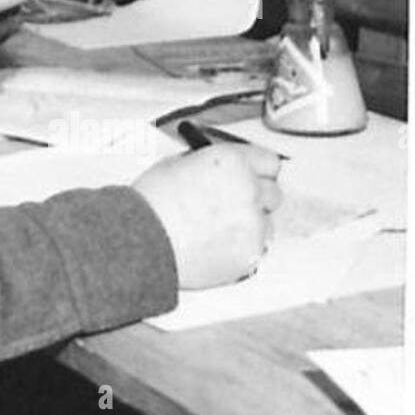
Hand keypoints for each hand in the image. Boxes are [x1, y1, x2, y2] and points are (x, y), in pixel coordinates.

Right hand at [132, 143, 282, 289]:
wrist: (142, 240)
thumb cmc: (152, 203)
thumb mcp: (177, 164)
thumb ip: (210, 164)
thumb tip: (221, 168)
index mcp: (231, 162)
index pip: (269, 161)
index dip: (258, 170)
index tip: (254, 177)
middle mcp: (249, 189)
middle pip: (273, 193)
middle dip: (256, 198)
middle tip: (233, 205)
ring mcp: (253, 223)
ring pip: (266, 223)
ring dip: (249, 225)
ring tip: (216, 230)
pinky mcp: (251, 253)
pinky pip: (256, 248)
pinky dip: (241, 248)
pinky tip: (215, 245)